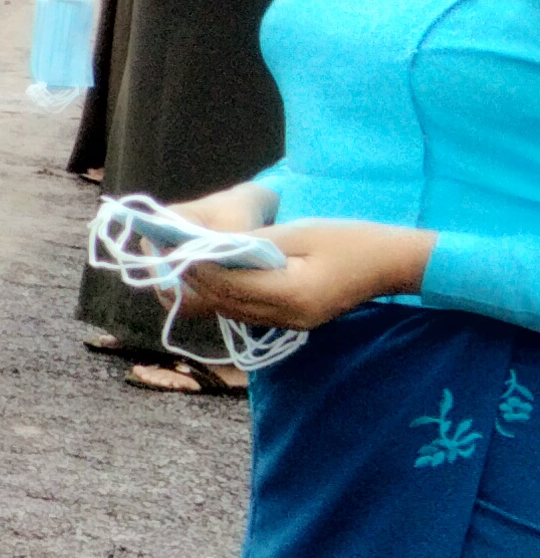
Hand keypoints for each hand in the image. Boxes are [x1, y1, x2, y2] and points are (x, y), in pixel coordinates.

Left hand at [176, 221, 432, 333]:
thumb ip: (256, 243)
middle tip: (165, 253)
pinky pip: (248, 310)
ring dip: (206, 288)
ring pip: (233, 310)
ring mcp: (291, 323)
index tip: (171, 245)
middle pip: (226, 301)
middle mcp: (288, 316)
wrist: (392, 263)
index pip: (229, 284)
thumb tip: (213, 244)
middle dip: (193, 278)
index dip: (197, 266)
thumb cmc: (352, 240)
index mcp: (292, 295)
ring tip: (179, 262)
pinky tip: (212, 274)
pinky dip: (227, 293)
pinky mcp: (293, 321)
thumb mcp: (301, 233)